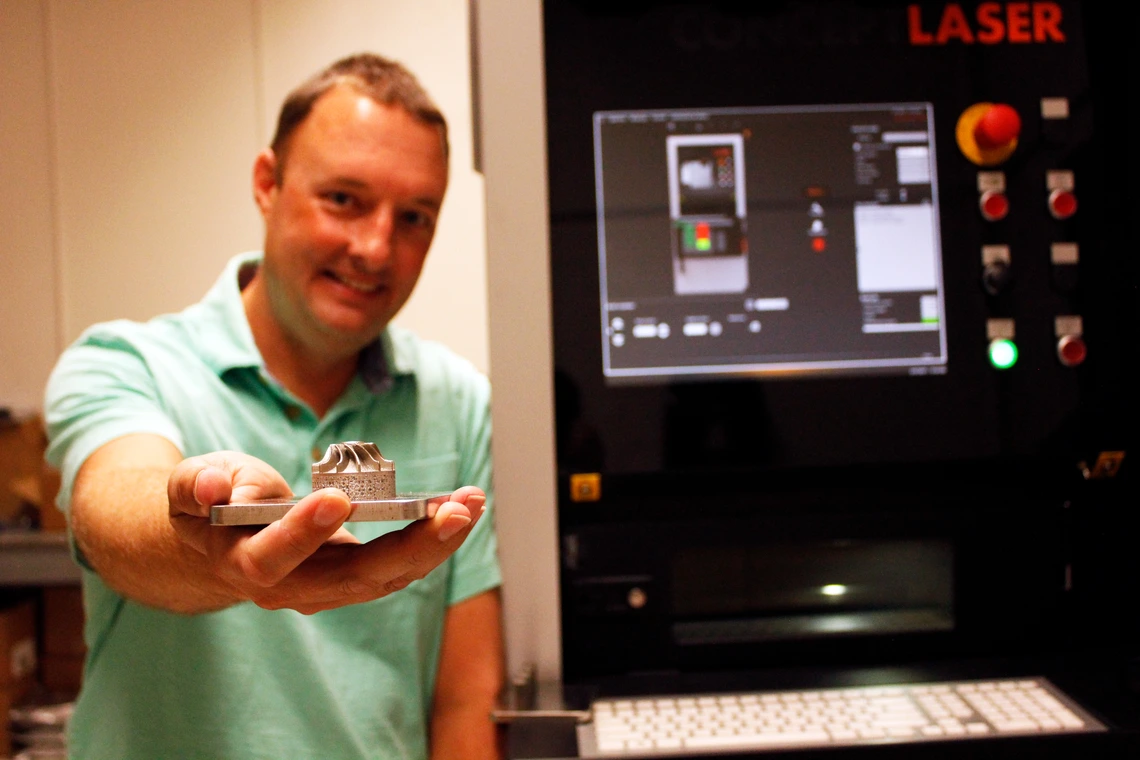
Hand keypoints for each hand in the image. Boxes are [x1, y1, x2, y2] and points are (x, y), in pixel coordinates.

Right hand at [167, 451, 484, 613]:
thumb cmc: (209, 505)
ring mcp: (329, 587)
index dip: (302, 533)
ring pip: (389, 576)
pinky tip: (463, 509)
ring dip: (437, 542)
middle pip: (356, 579)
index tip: (335, 500)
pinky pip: (400, 563)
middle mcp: (292, 588)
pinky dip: (434, 538)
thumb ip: (198, 483)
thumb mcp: (191, 484)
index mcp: (243, 563)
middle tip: (453, 512)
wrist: (218, 544)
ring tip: (471, 503)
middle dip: (411, 546)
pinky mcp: (354, 576)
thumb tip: (211, 487)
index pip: (272, 559)